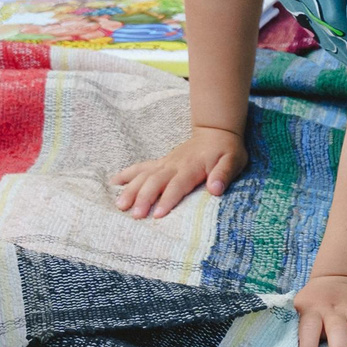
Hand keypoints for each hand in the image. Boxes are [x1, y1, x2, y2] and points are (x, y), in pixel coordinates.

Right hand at [110, 125, 246, 218]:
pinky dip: (126, 174)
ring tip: (120, 205)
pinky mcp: (161, 162)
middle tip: (135, 215)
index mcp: (191, 167)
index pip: (177, 185)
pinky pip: (141, 167)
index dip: (167, 199)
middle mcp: (174, 165)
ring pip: (144, 175)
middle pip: (155, 181)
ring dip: (131, 189)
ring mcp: (165, 163)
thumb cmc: (226, 150)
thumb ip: (224, 174)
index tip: (158, 215)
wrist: (216, 131)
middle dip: (144, 198)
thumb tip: (216, 189)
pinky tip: (113, 183)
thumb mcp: (233, 161)